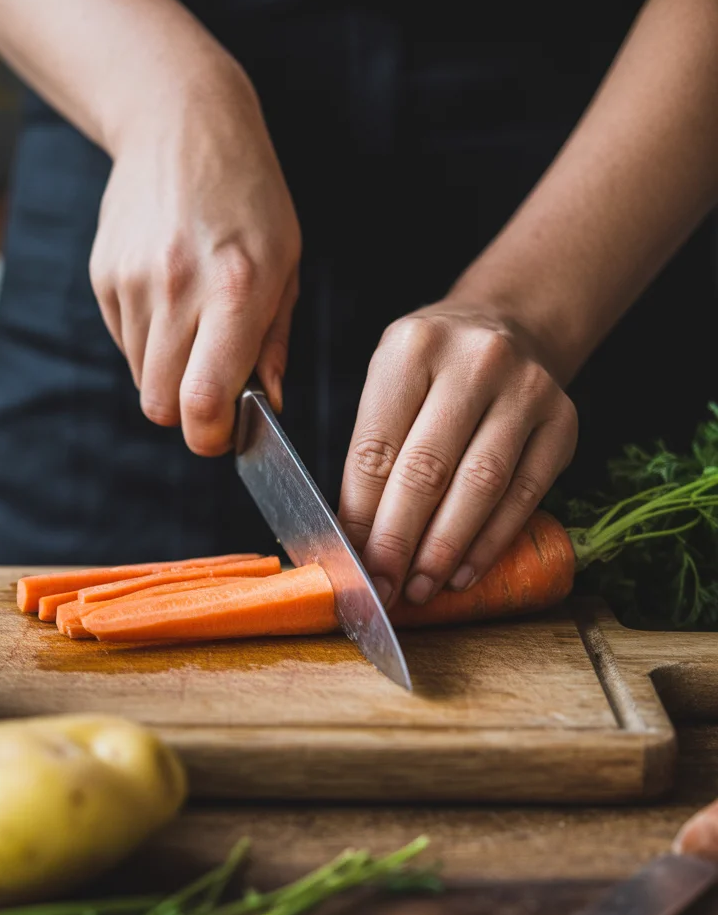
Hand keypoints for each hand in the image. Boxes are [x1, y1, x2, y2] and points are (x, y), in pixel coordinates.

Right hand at [90, 55, 300, 455]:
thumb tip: (268, 403)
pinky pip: (124, 342)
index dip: (209, 436)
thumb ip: (273, 342)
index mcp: (235, 291)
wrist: (182, 124)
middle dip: (187, 413)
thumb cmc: (249, 198)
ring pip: (141, 378)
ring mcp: (134, 281)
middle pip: (162, 404)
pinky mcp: (104, 275)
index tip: (221, 435)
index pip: (203, 401)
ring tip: (194, 330)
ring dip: (168, 374)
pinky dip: (147, 342)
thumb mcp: (285, 265)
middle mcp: (178, 289)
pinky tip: (169, 300)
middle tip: (212, 392)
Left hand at [339, 303, 577, 606]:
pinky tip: (462, 572)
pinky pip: (524, 495)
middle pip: (427, 469)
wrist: (513, 326)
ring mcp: (526, 390)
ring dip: (444, 549)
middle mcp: (475, 361)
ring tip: (419, 588)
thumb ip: (373, 452)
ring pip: (480, 486)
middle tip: (383, 588)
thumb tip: (354, 539)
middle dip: (398, 541)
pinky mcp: (563, 422)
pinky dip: (490, 543)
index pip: (376, 447)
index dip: (360, 515)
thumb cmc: (436, 369)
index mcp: (413, 347)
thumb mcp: (391, 384)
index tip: (350, 563)